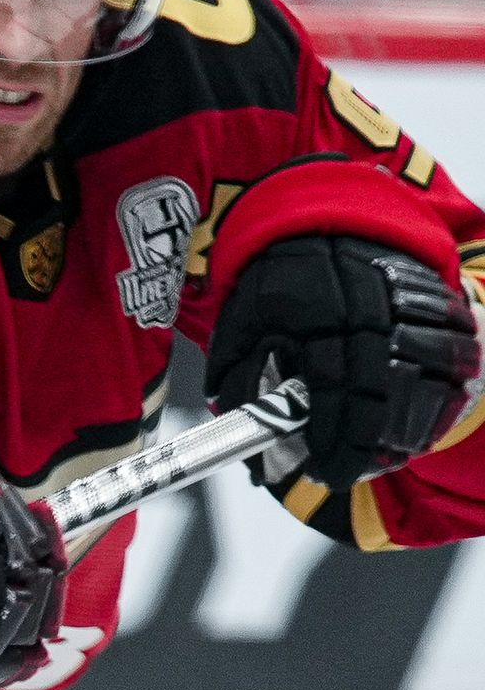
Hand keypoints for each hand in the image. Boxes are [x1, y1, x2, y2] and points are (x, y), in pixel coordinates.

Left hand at [205, 236, 480, 488]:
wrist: (328, 216)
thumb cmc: (281, 276)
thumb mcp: (243, 315)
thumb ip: (236, 368)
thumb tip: (234, 419)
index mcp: (315, 313)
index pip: (330, 389)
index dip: (331, 437)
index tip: (323, 470)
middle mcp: (369, 308)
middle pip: (381, 393)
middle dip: (366, 445)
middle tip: (349, 472)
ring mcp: (412, 305)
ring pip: (426, 381)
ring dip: (406, 428)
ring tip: (381, 455)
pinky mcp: (443, 304)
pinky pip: (457, 361)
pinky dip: (440, 399)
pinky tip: (414, 422)